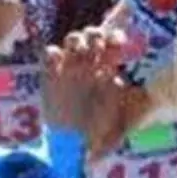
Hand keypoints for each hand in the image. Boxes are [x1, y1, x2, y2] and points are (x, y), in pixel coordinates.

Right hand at [45, 26, 138, 157]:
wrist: (71, 143)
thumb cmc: (97, 133)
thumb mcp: (118, 122)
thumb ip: (126, 108)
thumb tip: (126, 87)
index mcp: (107, 69)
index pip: (112, 44)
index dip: (115, 38)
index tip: (119, 42)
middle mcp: (89, 65)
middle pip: (93, 36)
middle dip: (96, 35)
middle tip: (98, 44)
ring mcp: (69, 68)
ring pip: (73, 40)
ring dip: (77, 40)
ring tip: (80, 50)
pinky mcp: (50, 76)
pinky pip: (50, 54)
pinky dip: (53, 53)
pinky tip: (58, 61)